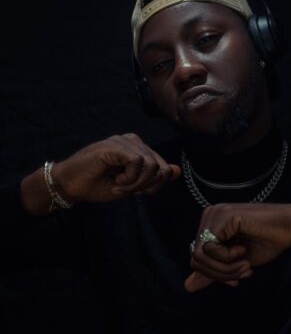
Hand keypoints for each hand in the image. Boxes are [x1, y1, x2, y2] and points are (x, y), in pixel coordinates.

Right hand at [52, 133, 180, 202]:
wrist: (71, 185)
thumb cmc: (98, 185)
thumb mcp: (132, 186)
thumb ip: (154, 178)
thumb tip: (177, 170)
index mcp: (139, 149)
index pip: (163, 167)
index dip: (156, 185)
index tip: (138, 192)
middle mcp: (134, 141)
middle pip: (160, 167)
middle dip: (147, 185)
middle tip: (127, 189)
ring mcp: (124, 141)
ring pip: (151, 165)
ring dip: (136, 183)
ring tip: (119, 184)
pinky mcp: (115, 146)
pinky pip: (137, 162)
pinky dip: (129, 177)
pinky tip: (116, 179)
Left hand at [185, 202, 290, 292]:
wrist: (290, 228)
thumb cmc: (267, 242)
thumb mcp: (235, 263)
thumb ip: (212, 272)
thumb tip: (187, 287)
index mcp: (210, 226)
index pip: (196, 259)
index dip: (215, 275)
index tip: (235, 280)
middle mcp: (208, 217)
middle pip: (196, 258)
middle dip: (221, 274)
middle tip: (244, 272)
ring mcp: (214, 214)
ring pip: (200, 255)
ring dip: (226, 268)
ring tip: (245, 264)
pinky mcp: (223, 216)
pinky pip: (211, 248)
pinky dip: (228, 257)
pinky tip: (243, 250)